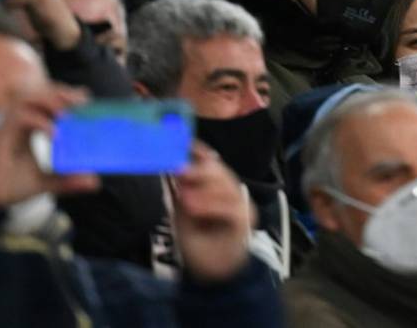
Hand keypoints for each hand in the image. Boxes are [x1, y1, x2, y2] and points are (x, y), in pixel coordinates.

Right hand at [0, 87, 97, 207]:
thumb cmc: (12, 184)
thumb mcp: (47, 182)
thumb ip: (69, 180)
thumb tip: (95, 183)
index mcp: (30, 126)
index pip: (48, 103)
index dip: (65, 97)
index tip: (86, 99)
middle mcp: (20, 122)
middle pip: (39, 94)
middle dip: (61, 93)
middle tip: (82, 101)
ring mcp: (10, 125)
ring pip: (28, 99)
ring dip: (50, 101)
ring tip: (67, 114)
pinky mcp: (2, 133)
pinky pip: (21, 118)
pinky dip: (39, 122)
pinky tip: (54, 134)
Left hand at [174, 143, 253, 283]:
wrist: (214, 271)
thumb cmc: (198, 239)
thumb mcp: (184, 210)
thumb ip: (182, 189)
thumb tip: (174, 166)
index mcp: (217, 185)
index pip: (212, 161)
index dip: (199, 151)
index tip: (181, 145)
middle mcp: (231, 190)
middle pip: (220, 171)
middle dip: (199, 169)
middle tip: (178, 170)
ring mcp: (240, 204)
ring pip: (226, 186)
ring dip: (203, 187)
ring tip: (182, 193)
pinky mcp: (243, 220)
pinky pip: (230, 208)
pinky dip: (210, 205)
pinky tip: (191, 205)